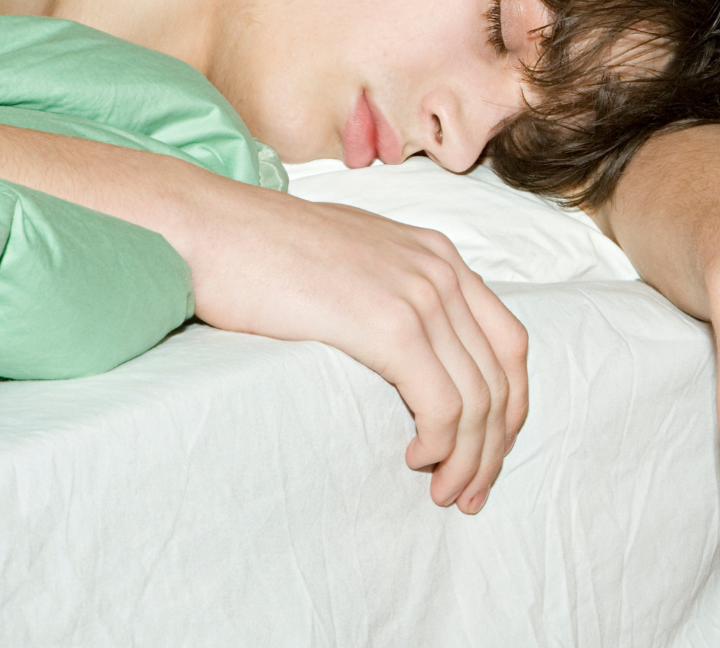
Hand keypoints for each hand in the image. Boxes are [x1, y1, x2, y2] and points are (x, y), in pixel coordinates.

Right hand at [180, 180, 529, 510]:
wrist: (209, 227)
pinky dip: (441, 445)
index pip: (508, 343)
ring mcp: (421, 295)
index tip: (488, 450)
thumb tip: (402, 352)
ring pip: (478, 398)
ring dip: (469, 458)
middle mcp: (443, 271)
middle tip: (471, 491)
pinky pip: (443, 404)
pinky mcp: (391, 325)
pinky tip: (414, 459)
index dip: (509, 405)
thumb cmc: (260, 252)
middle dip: (494, 445)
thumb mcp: (350, 260)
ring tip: (445, 491)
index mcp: (439, 256)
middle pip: (503, 376)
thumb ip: (389, 293)